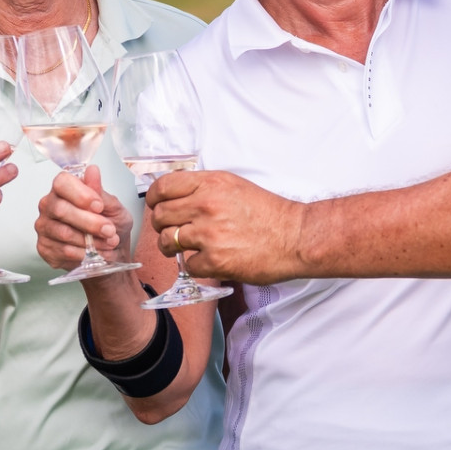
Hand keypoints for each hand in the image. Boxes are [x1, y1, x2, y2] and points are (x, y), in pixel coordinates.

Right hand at [36, 165, 130, 271]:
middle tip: (109, 230)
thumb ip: (101, 192)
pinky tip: (93, 252)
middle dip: (90, 222)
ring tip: (107, 242)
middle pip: (61, 209)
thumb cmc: (111, 225)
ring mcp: (44, 227)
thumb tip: (92, 171)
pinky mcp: (44, 248)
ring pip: (63, 233)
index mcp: (64, 189)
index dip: (80, 194)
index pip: (62, 182)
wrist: (111, 253)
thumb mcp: (114, 207)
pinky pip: (62, 251)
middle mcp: (49, 205)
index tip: (99, 205)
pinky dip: (83, 254)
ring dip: (90, 240)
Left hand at [147, 169, 306, 284]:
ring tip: (188, 248)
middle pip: (160, 216)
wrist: (295, 237)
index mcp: (210, 183)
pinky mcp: (215, 260)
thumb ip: (204, 188)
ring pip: (167, 241)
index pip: (163, 187)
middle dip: (162, 225)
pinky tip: (210, 260)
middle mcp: (206, 205)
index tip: (157, 206)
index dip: (155, 199)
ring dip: (174, 247)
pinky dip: (196, 266)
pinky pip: (187, 265)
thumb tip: (175, 196)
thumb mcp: (234, 186)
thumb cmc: (269, 213)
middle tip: (174, 230)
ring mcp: (209, 234)